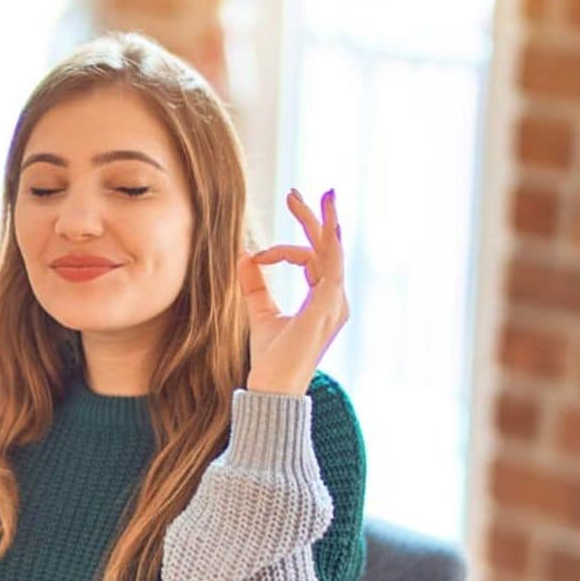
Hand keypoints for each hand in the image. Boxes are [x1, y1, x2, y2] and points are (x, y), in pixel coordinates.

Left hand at [242, 189, 347, 396]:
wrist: (272, 387)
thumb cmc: (270, 358)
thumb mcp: (260, 313)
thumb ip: (254, 285)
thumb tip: (244, 254)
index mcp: (323, 301)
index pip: (312, 260)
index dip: (282, 251)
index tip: (256, 255)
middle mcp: (335, 299)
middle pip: (327, 248)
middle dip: (312, 218)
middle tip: (294, 193)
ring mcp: (335, 302)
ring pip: (330, 250)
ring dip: (319, 221)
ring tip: (308, 196)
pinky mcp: (327, 305)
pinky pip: (331, 263)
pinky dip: (325, 240)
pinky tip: (322, 221)